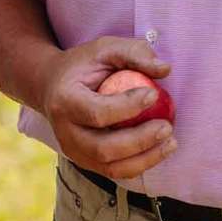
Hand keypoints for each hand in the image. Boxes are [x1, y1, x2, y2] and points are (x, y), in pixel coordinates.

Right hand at [37, 36, 175, 180]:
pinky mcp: (85, 162)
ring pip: (111, 167)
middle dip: (140, 141)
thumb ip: (134, 53)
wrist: (51, 86)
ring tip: (170, 142)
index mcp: (64, 100)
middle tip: (167, 126)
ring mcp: (73, 151)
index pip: (97, 112)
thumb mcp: (105, 48)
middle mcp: (64, 131)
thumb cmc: (83, 65)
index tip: (154, 94)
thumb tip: (165, 69)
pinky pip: (115, 172)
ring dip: (145, 158)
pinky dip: (140, 164)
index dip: (128, 107)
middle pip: (104, 148)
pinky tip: (159, 150)